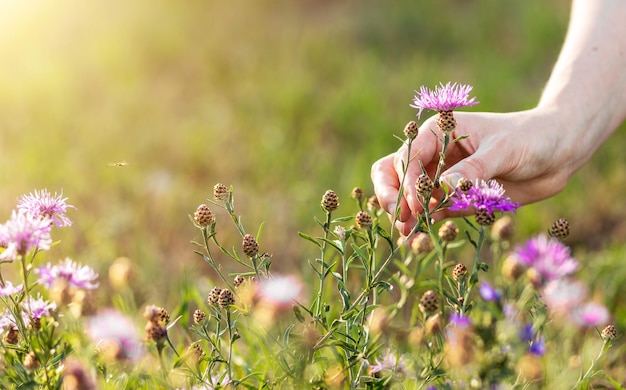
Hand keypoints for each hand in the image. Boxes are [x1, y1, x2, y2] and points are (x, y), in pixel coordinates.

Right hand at [371, 108, 573, 234]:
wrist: (557, 154)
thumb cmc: (530, 139)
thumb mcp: (502, 150)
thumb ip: (473, 170)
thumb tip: (443, 189)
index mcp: (438, 132)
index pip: (408, 156)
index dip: (406, 181)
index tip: (417, 205)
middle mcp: (434, 155)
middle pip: (394, 172)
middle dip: (391, 195)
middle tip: (400, 220)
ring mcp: (441, 178)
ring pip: (407, 196)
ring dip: (404, 215)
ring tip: (408, 237)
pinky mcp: (453, 200)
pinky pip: (430, 213)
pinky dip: (422, 226)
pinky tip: (419, 240)